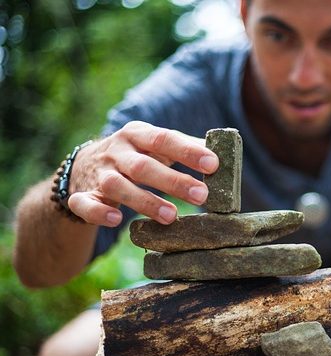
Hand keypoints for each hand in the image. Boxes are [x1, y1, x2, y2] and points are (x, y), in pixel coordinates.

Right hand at [67, 121, 217, 226]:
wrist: (82, 167)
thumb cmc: (134, 155)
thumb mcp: (155, 145)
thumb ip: (185, 147)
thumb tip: (224, 153)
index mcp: (137, 134)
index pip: (164, 139)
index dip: (188, 151)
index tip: (213, 163)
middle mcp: (116, 151)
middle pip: (144, 165)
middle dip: (173, 181)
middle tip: (202, 195)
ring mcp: (97, 174)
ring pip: (117, 186)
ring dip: (145, 201)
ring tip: (173, 216)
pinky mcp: (80, 197)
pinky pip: (85, 204)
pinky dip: (99, 212)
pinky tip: (117, 219)